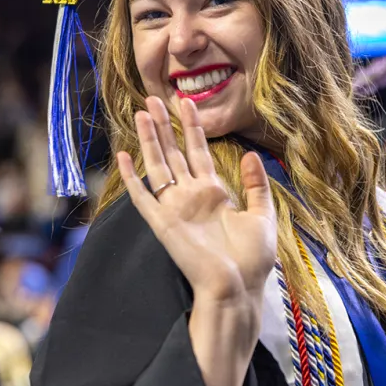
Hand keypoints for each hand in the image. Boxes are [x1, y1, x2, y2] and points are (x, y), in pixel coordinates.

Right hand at [118, 96, 276, 303]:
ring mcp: (174, 207)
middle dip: (164, 125)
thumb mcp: (263, 216)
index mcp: (214, 192)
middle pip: (173, 152)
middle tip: (153, 98)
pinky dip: (131, 178)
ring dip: (148, 140)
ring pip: (157, 165)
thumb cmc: (252, 259)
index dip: (192, 126)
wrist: (237, 288)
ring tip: (141, 113)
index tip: (187, 101)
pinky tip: (123, 156)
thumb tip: (249, 154)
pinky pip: (142, 197)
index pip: (198, 151)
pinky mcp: (162, 223)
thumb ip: (256, 185)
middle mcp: (190, 195)